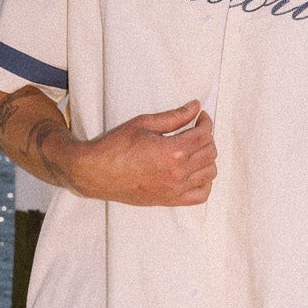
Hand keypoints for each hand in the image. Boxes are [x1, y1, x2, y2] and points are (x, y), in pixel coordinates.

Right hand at [69, 100, 216, 206]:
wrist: (97, 173)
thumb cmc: (116, 147)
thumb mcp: (144, 124)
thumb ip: (174, 116)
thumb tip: (195, 107)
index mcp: (172, 152)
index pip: (204, 135)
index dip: (206, 122)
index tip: (201, 117)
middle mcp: (177, 173)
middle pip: (210, 153)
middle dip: (207, 137)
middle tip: (196, 130)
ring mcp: (175, 189)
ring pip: (209, 173)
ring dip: (207, 158)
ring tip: (195, 149)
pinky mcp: (170, 200)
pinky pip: (201, 195)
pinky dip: (205, 183)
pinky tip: (196, 172)